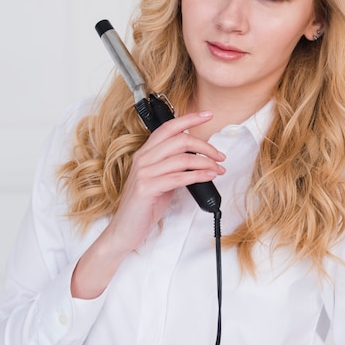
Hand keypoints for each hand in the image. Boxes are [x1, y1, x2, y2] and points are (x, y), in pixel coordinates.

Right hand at [71, 110, 224, 298]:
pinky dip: (198, 175)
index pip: (169, 127)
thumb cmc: (145, 205)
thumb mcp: (161, 179)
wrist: (124, 230)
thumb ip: (174, 165)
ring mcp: (144, 172)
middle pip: (179, 140)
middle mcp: (143, 158)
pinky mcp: (147, 187)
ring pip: (182, 158)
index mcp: (146, 152)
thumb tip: (199, 157)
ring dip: (206, 163)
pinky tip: (209, 177)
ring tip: (218, 169)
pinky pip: (179, 177)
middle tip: (220, 156)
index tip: (208, 114)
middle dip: (205, 145)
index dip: (189, 118)